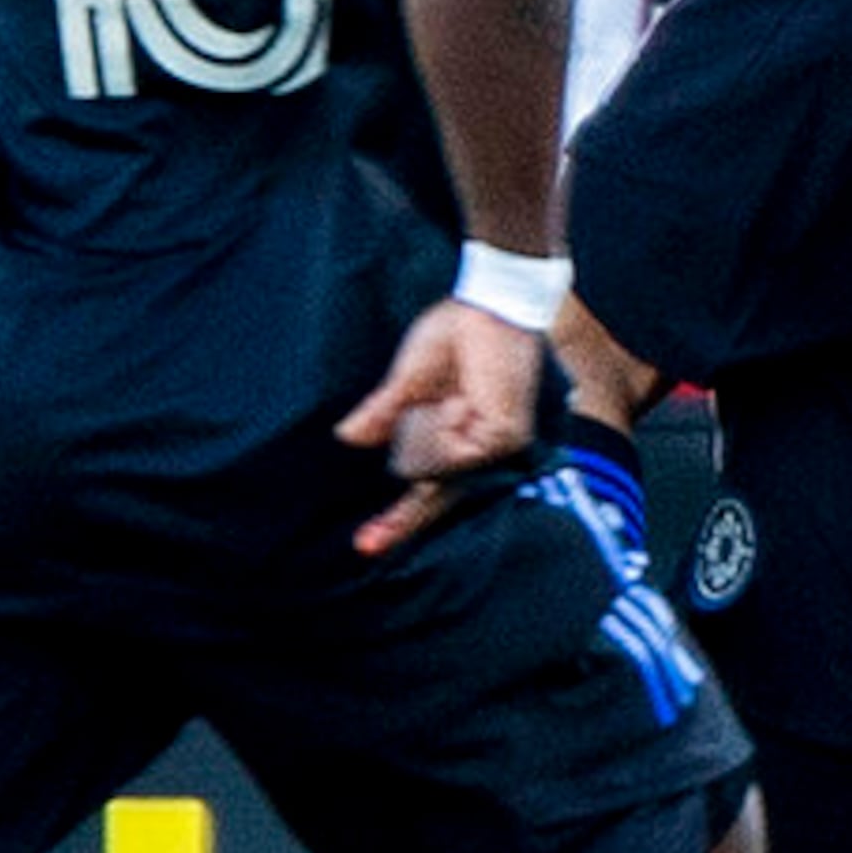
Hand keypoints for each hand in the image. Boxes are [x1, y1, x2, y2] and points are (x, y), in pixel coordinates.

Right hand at [337, 298, 546, 555]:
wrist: (487, 305)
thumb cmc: (454, 333)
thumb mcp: (407, 380)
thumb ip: (384, 414)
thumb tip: (348, 438)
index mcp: (452, 439)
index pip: (424, 493)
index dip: (395, 523)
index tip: (363, 547)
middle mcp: (475, 451)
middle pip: (420, 480)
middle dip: (410, 443)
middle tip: (438, 400)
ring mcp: (494, 448)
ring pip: (429, 467)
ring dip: (425, 427)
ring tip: (453, 393)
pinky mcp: (503, 437)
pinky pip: (448, 451)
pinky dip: (441, 423)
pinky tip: (461, 399)